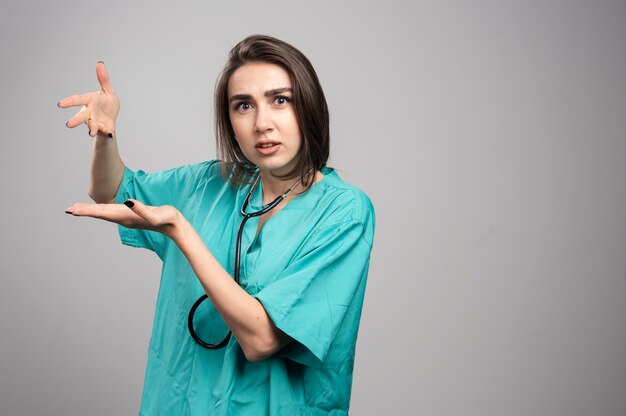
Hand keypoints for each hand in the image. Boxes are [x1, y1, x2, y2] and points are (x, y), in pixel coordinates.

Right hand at [58, 61, 119, 137]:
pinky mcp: (104, 129)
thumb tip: (100, 63)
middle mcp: (90, 112)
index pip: (78, 100)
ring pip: (92, 125)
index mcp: (90, 101)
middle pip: (82, 116)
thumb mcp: (108, 91)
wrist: (112, 119)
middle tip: (68, 125)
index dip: (69, 102)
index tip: (60, 104)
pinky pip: (106, 131)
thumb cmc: (107, 104)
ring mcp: (96, 121)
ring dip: (92, 129)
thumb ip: (104, 79)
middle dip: (76, 120)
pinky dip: (108, 133)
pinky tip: (110, 134)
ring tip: (91, 134)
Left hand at [65, 199, 181, 237]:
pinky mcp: (131, 216)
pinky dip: (100, 211)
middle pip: (100, 214)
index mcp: (126, 217)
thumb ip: (141, 209)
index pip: (103, 213)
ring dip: (90, 212)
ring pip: (104, 214)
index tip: (73, 211)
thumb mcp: (156, 213)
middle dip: (84, 212)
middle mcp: (124, 219)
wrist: (175, 226)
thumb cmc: (168, 219)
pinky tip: (98, 210)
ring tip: (77, 210)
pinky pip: (111, 213)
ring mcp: (127, 218)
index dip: (88, 211)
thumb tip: (127, 202)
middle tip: (68, 209)